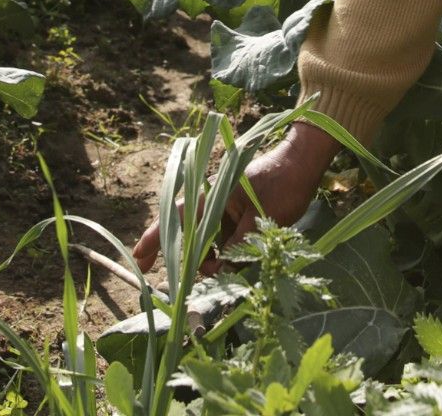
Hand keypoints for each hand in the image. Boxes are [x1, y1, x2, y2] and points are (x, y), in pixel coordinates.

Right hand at [131, 122, 336, 276]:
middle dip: (195, 261)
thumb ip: (239, 248)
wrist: (302, 163)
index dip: (154, 239)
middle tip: (207, 279)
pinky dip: (228, 253)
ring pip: (209, 241)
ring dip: (215, 260)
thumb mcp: (260, 221)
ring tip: (231, 271)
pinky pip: (224, 239)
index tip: (138, 257)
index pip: (174, 218)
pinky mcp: (238, 215)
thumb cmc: (281, 185)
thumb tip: (223, 273)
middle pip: (191, 236)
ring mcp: (224, 209)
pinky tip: (238, 263)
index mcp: (210, 197)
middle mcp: (212, 202)